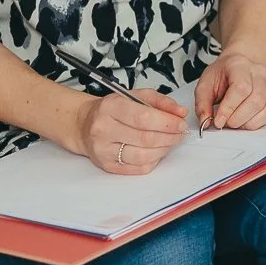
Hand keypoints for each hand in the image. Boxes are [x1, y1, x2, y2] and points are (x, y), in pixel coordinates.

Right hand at [74, 89, 188, 174]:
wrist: (84, 124)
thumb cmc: (112, 110)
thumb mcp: (135, 96)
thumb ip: (160, 102)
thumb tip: (181, 112)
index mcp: (110, 107)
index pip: (144, 117)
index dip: (167, 123)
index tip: (181, 123)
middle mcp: (104, 129)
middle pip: (146, 138)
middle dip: (170, 137)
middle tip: (180, 134)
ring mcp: (104, 150)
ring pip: (143, 156)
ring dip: (164, 150)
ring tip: (170, 142)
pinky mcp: (107, 165)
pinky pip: (138, 168)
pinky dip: (153, 160)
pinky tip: (156, 151)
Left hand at [195, 52, 265, 131]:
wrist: (238, 66)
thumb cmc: (222, 74)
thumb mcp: (205, 84)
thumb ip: (202, 103)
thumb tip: (206, 122)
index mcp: (239, 66)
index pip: (240, 88)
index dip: (229, 108)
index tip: (218, 121)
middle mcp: (258, 73)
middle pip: (255, 100)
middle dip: (238, 118)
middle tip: (226, 123)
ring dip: (249, 122)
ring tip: (236, 122)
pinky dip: (261, 122)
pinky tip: (248, 121)